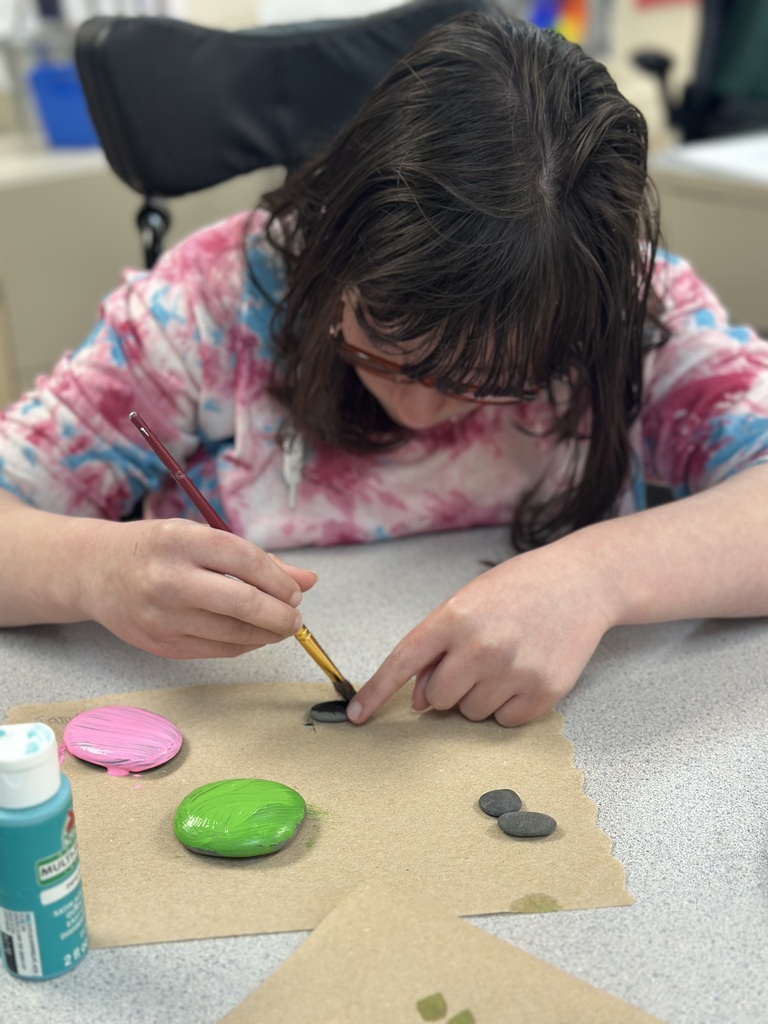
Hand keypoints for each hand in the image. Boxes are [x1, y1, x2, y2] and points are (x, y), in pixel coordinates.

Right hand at [80, 518, 316, 658]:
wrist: (95, 572)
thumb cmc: (157, 548)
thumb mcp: (201, 537)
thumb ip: (255, 559)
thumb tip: (308, 580)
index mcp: (181, 541)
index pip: (245, 561)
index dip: (279, 580)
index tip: (296, 591)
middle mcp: (169, 579)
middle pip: (242, 604)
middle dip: (281, 615)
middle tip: (295, 617)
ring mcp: (163, 617)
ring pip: (233, 634)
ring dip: (267, 634)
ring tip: (279, 625)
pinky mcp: (161, 645)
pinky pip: (217, 650)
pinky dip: (243, 645)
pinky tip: (252, 635)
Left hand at [347, 539, 614, 726]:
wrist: (581, 583)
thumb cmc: (518, 590)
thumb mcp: (468, 603)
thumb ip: (436, 648)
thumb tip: (418, 700)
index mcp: (455, 617)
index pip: (403, 662)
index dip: (376, 691)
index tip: (357, 715)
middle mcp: (481, 646)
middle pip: (437, 699)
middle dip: (447, 688)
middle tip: (474, 660)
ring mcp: (514, 670)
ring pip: (471, 712)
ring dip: (480, 696)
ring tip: (505, 660)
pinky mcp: (544, 691)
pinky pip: (505, 721)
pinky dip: (509, 706)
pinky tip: (524, 672)